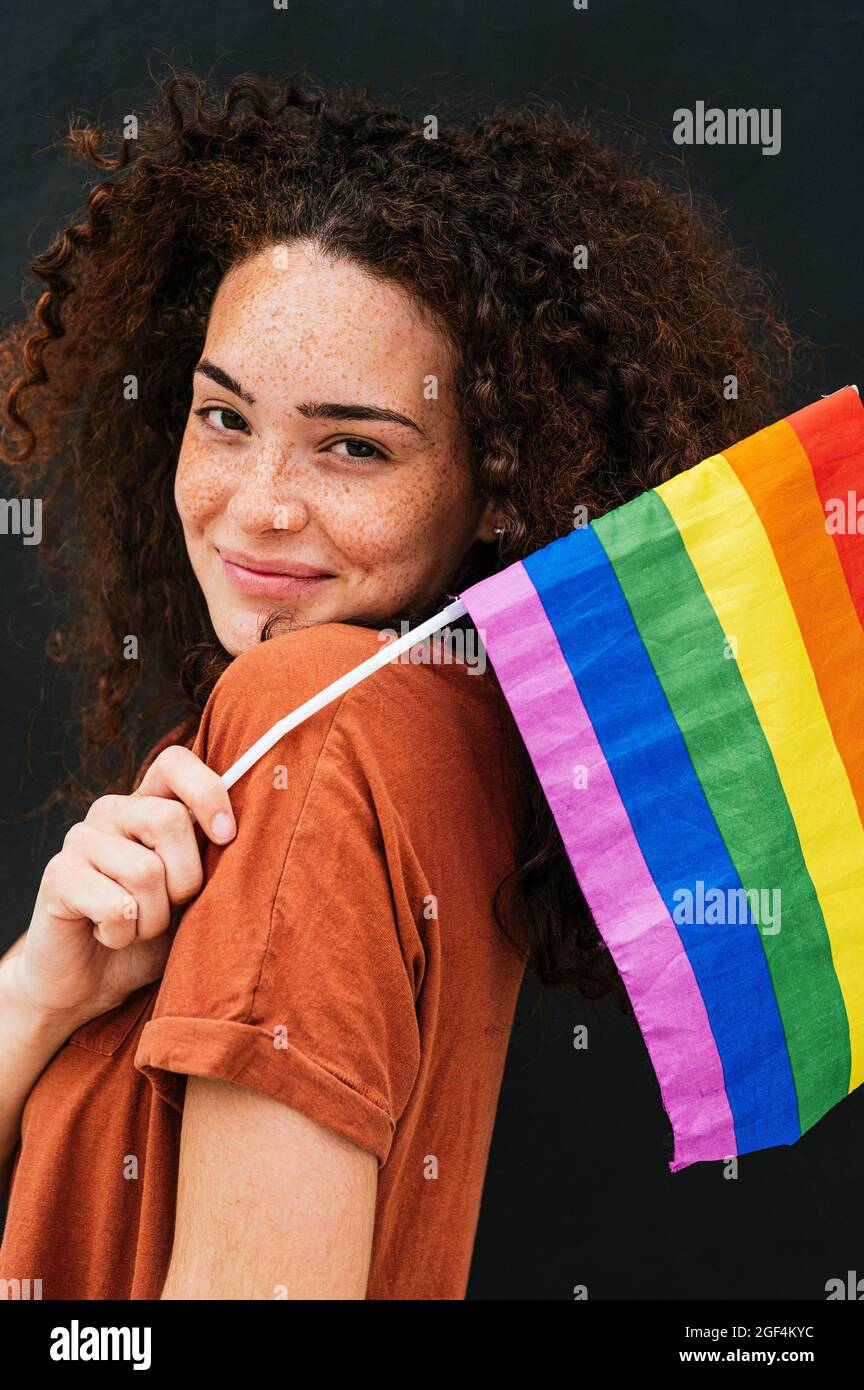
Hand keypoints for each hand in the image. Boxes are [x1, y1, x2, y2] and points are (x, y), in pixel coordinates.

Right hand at [13, 745, 235, 1029]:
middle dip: (186, 879)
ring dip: (154, 918)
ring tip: (137, 926)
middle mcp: (112, 812)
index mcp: (148, 805)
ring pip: (146, 870)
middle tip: (171, 908)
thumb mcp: (193, 892)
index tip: (226, 836)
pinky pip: (116, 905)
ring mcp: (80, 840)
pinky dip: (124, 934)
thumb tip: (237, 829)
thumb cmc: (151, 933)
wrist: (91, 983)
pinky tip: (109, 935)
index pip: (175, 762)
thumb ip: (210, 855)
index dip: (207, 792)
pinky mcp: (58, 876)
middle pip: (170, 819)